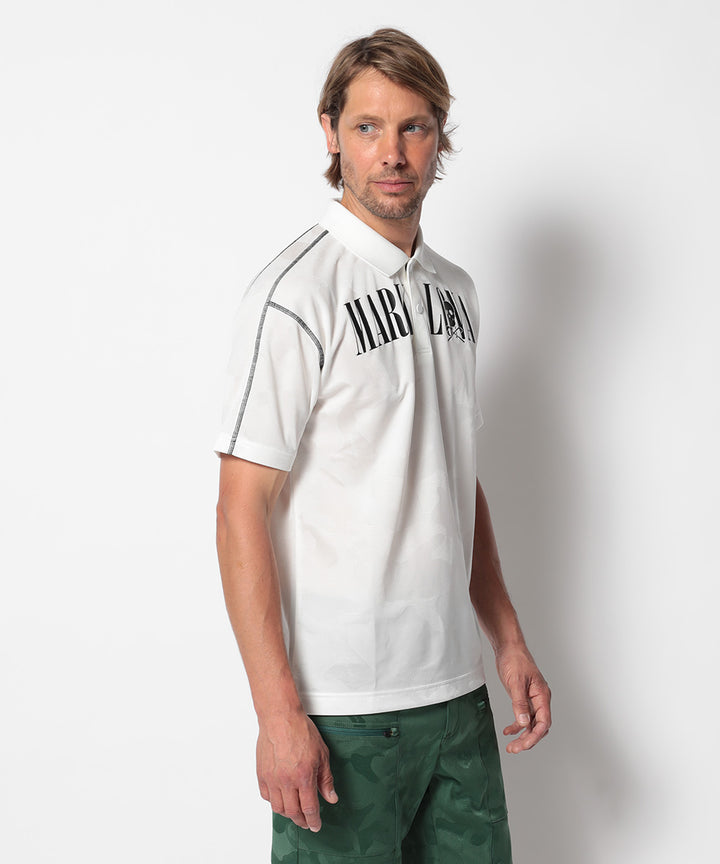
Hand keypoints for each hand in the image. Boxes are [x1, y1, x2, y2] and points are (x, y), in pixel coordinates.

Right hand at [256, 710, 337, 831]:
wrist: (280, 717)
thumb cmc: (301, 730)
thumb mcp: (322, 753)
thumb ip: (326, 779)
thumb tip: (331, 797)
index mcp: (303, 777)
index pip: (309, 808)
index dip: (313, 820)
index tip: (316, 826)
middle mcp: (286, 781)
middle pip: (293, 812)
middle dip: (301, 820)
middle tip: (306, 822)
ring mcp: (272, 778)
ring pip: (278, 807)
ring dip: (287, 813)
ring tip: (294, 811)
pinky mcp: (261, 774)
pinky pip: (266, 796)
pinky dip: (274, 801)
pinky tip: (281, 797)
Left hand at [495, 644, 550, 753]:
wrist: (508, 648)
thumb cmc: (515, 660)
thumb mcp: (515, 682)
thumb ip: (519, 703)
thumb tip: (523, 723)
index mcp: (542, 695)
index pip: (544, 722)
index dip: (535, 736)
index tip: (524, 745)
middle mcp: (540, 700)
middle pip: (538, 726)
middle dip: (528, 740)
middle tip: (514, 749)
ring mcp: (532, 700)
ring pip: (531, 724)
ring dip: (522, 736)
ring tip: (511, 747)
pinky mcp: (524, 698)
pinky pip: (523, 717)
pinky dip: (516, 725)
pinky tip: (507, 731)